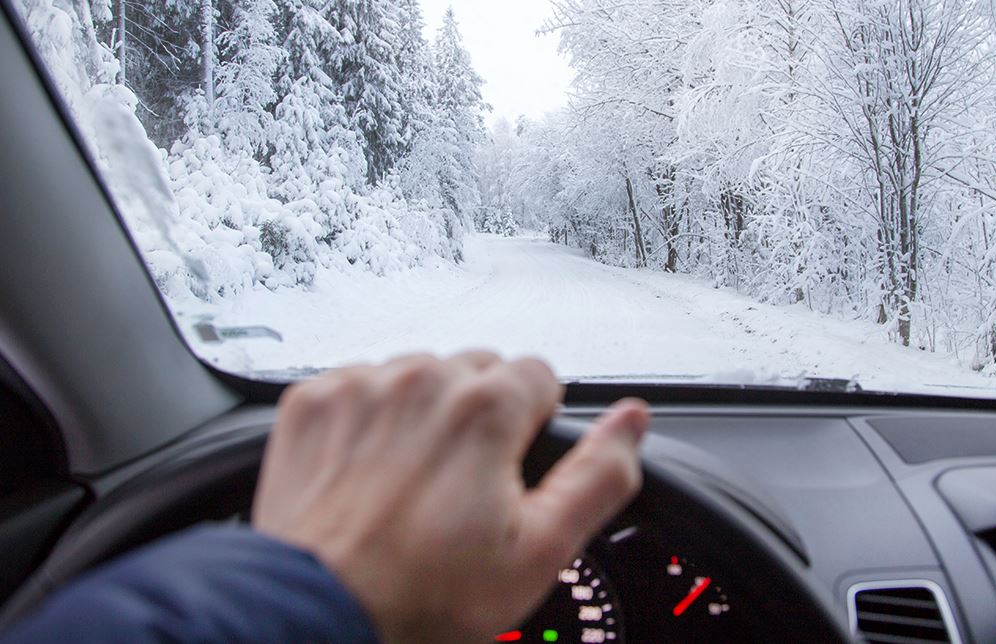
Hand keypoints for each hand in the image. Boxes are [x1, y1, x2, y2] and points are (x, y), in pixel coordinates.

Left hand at [251, 352, 649, 642]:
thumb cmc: (424, 594)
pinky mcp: (313, 401)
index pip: (538, 376)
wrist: (318, 612)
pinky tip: (369, 472)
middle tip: (461, 485)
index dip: (532, 427)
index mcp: (487, 407)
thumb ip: (598, 475)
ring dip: (424, 413)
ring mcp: (361, 386)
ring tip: (410, 482)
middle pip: (478, 371)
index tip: (508, 468)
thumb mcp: (541, 551)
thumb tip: (632, 422)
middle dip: (480, 416)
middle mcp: (422, 379)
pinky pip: (361, 386)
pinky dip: (370, 419)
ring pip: (419, 375)